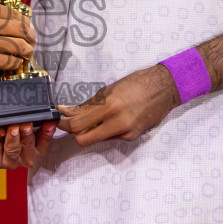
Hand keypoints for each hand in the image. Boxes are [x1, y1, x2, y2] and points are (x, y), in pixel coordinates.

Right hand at [0, 2, 34, 76]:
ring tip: (26, 54)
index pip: (15, 14)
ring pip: (19, 46)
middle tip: (32, 43)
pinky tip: (14, 64)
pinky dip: (15, 63)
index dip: (25, 23)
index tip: (28, 30)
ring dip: (26, 51)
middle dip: (31, 37)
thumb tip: (7, 23)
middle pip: (22, 29)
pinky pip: (8, 61)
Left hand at [0, 123, 54, 170]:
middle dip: (28, 136)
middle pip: (29, 149)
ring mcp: (8, 161)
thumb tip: (26, 103)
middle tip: (26, 124)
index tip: (50, 122)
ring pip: (13, 151)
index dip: (47, 133)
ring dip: (13, 139)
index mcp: (30, 147)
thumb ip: (18, 118)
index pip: (43, 142)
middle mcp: (21, 156)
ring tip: (12, 128)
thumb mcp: (8, 122)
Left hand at [56, 64, 178, 148]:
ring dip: (88, 131)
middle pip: (83, 138)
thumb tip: (68, 112)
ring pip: (96, 139)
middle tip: (68, 123)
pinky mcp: (132, 136)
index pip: (78, 124)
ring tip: (87, 118)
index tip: (58, 119)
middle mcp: (118, 122)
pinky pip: (110, 137)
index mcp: (110, 106)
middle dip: (72, 132)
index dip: (64, 124)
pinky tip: (107, 120)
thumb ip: (88, 105)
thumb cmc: (136, 84)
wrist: (164, 89)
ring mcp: (126, 132)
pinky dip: (103, 130)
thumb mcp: (108, 90)